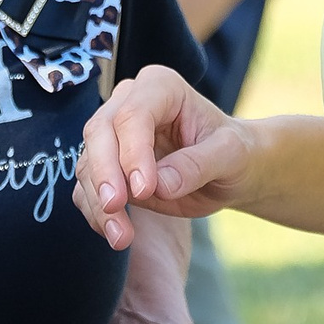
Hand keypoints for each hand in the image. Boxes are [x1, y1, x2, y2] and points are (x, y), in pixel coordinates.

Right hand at [73, 65, 249, 249]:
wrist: (229, 171)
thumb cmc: (234, 152)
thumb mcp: (230, 154)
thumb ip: (197, 165)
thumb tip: (160, 185)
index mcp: (160, 87)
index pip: (133, 115)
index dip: (133, 152)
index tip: (144, 189)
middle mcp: (129, 103)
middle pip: (100, 132)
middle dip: (105, 173)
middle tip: (116, 208)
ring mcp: (114, 134)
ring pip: (89, 162)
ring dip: (99, 201)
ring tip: (120, 236)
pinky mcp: (108, 166)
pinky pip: (89, 187)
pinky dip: (96, 212)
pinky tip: (113, 234)